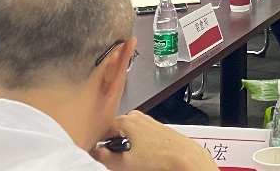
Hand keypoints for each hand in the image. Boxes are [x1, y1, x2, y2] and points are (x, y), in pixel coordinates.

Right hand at [92, 112, 215, 170]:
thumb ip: (104, 158)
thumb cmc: (159, 157)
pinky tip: (143, 156)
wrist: (184, 158)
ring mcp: (147, 121)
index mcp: (125, 120)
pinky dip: (137, 145)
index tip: (99, 155)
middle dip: (114, 145)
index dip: (99, 145)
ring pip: (128, 134)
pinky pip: (139, 136)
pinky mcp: (156, 128)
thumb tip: (95, 153)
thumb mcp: (124, 163)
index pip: (102, 132)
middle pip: (115, 132)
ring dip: (126, 146)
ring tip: (131, 160)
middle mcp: (136, 117)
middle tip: (117, 160)